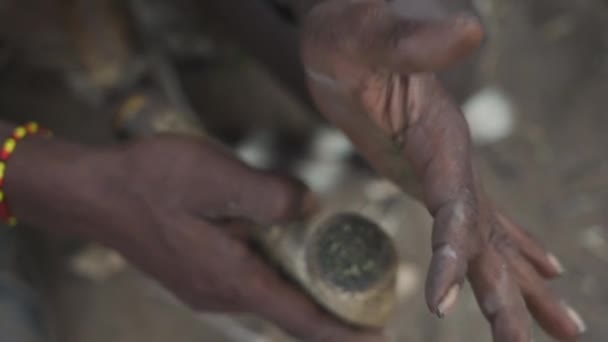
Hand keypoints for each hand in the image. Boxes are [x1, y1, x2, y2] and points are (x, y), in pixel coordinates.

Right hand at [6, 134, 381, 341]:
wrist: (94, 192)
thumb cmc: (150, 180)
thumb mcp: (215, 175)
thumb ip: (270, 195)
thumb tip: (310, 206)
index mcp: (232, 276)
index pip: (299, 317)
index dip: (343, 333)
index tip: (381, 340)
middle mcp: (221, 293)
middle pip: (289, 312)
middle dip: (332, 312)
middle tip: (372, 298)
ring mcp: (207, 287)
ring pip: (270, 297)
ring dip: (306, 293)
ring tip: (338, 274)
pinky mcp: (198, 273)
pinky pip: (250, 283)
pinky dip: (279, 277)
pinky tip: (287, 252)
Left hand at [301, 0, 583, 339]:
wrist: (351, 33)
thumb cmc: (353, 30)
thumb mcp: (372, 34)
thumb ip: (412, 38)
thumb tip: (468, 31)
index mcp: (442, 138)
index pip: (457, 207)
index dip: (453, 253)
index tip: (440, 302)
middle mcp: (455, 161)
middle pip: (488, 238)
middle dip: (513, 294)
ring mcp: (446, 171)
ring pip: (490, 240)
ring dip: (521, 286)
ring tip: (566, 328)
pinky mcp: (431, 174)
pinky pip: (474, 223)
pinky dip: (503, 251)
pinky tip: (537, 270)